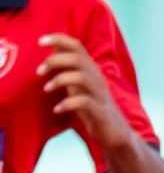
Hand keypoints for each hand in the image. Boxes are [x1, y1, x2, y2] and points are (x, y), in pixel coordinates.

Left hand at [37, 35, 132, 149]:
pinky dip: (67, 103)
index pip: (77, 46)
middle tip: (38, 71)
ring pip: (82, 77)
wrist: (116, 133)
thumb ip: (70, 69)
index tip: (40, 41)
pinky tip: (57, 109)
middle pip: (78, 58)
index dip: (60, 40)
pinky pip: (83, 102)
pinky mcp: (100, 112)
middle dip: (55, 60)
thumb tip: (55, 50)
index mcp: (91, 71)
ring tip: (46, 88)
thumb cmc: (94, 108)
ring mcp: (100, 95)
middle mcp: (97, 79)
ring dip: (59, 80)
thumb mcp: (80, 86)